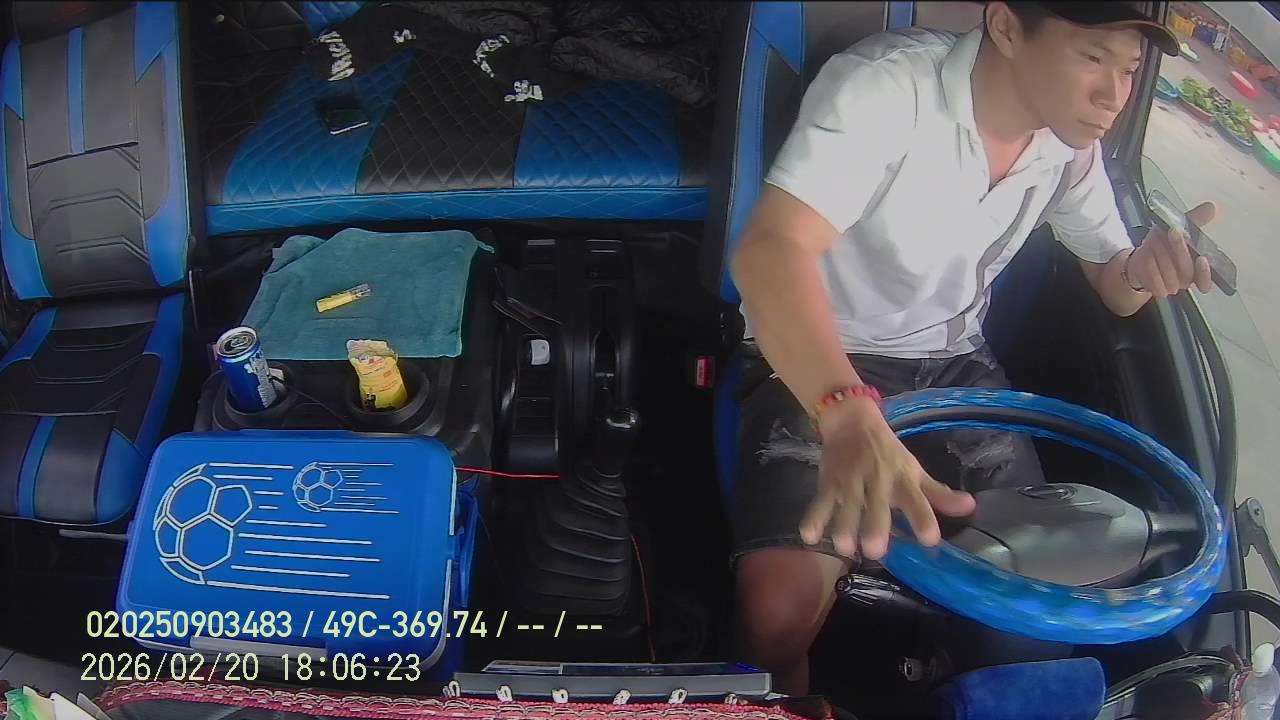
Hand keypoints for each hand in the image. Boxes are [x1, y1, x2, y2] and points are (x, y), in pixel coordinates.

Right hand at [800, 396, 976, 559]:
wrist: (851, 421)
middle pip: (877, 506)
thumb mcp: (914, 470)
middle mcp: (878, 481)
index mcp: (903, 480)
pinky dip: (813, 519)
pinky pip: (819, 502)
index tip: (930, 539)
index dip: (923, 519)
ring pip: (846, 506)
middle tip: (874, 551)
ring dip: (843, 526)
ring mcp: (851, 482)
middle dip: (874, 527)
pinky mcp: (828, 481)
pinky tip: (809, 537)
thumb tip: (970, 507)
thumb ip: (938, 494)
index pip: (917, 500)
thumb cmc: (887, 452)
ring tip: (844, 548)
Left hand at [1128, 201, 1217, 296]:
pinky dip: (1149, 267)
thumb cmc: (1165, 241)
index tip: (1202, 258)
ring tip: (1154, 240)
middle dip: (1180, 249)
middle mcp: (1188, 279)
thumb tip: (1211, 207)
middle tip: (1174, 231)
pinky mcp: (1157, 289)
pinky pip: (1155, 283)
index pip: (1207, 279)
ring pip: (1170, 277)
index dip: (1206, 272)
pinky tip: (1146, 255)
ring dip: (1161, 256)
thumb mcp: (1180, 226)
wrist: (1143, 255)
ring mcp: (1173, 286)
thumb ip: (1196, 219)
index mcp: (1199, 267)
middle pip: (1187, 272)